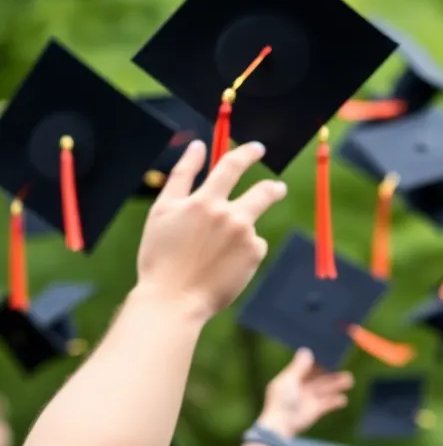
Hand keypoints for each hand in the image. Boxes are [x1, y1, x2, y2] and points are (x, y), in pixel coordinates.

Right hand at [136, 140, 286, 322]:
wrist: (173, 299)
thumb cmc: (161, 256)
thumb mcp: (162, 211)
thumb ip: (182, 175)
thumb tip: (198, 146)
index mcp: (203, 200)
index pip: (230, 166)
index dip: (246, 154)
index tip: (257, 149)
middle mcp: (227, 214)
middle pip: (263, 191)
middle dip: (273, 188)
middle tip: (278, 188)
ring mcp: (244, 234)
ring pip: (255, 222)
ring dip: (249, 229)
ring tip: (228, 246)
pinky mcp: (253, 253)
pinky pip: (254, 245)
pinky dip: (242, 251)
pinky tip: (225, 266)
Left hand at [256, 348, 353, 438]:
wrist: (281, 425)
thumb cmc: (282, 401)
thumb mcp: (289, 380)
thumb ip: (298, 366)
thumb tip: (306, 350)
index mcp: (291, 380)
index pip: (307, 368)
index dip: (318, 363)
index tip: (330, 356)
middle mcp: (301, 389)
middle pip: (319, 379)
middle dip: (331, 374)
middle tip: (344, 366)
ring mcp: (308, 400)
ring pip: (326, 390)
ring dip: (337, 385)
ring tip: (350, 380)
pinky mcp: (315, 411)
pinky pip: (328, 404)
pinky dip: (336, 401)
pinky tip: (344, 399)